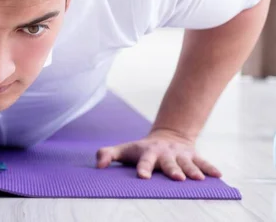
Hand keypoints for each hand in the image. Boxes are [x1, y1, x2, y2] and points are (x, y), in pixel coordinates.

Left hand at [95, 128, 221, 180]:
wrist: (167, 137)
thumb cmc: (140, 149)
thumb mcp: (124, 150)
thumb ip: (108, 154)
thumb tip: (98, 165)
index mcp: (148, 153)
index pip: (144, 161)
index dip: (143, 168)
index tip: (142, 177)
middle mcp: (165, 153)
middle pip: (169, 163)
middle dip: (173, 170)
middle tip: (178, 178)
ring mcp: (180, 155)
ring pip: (188, 163)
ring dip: (193, 171)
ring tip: (198, 179)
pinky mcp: (193, 156)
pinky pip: (203, 162)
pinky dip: (210, 168)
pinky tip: (218, 175)